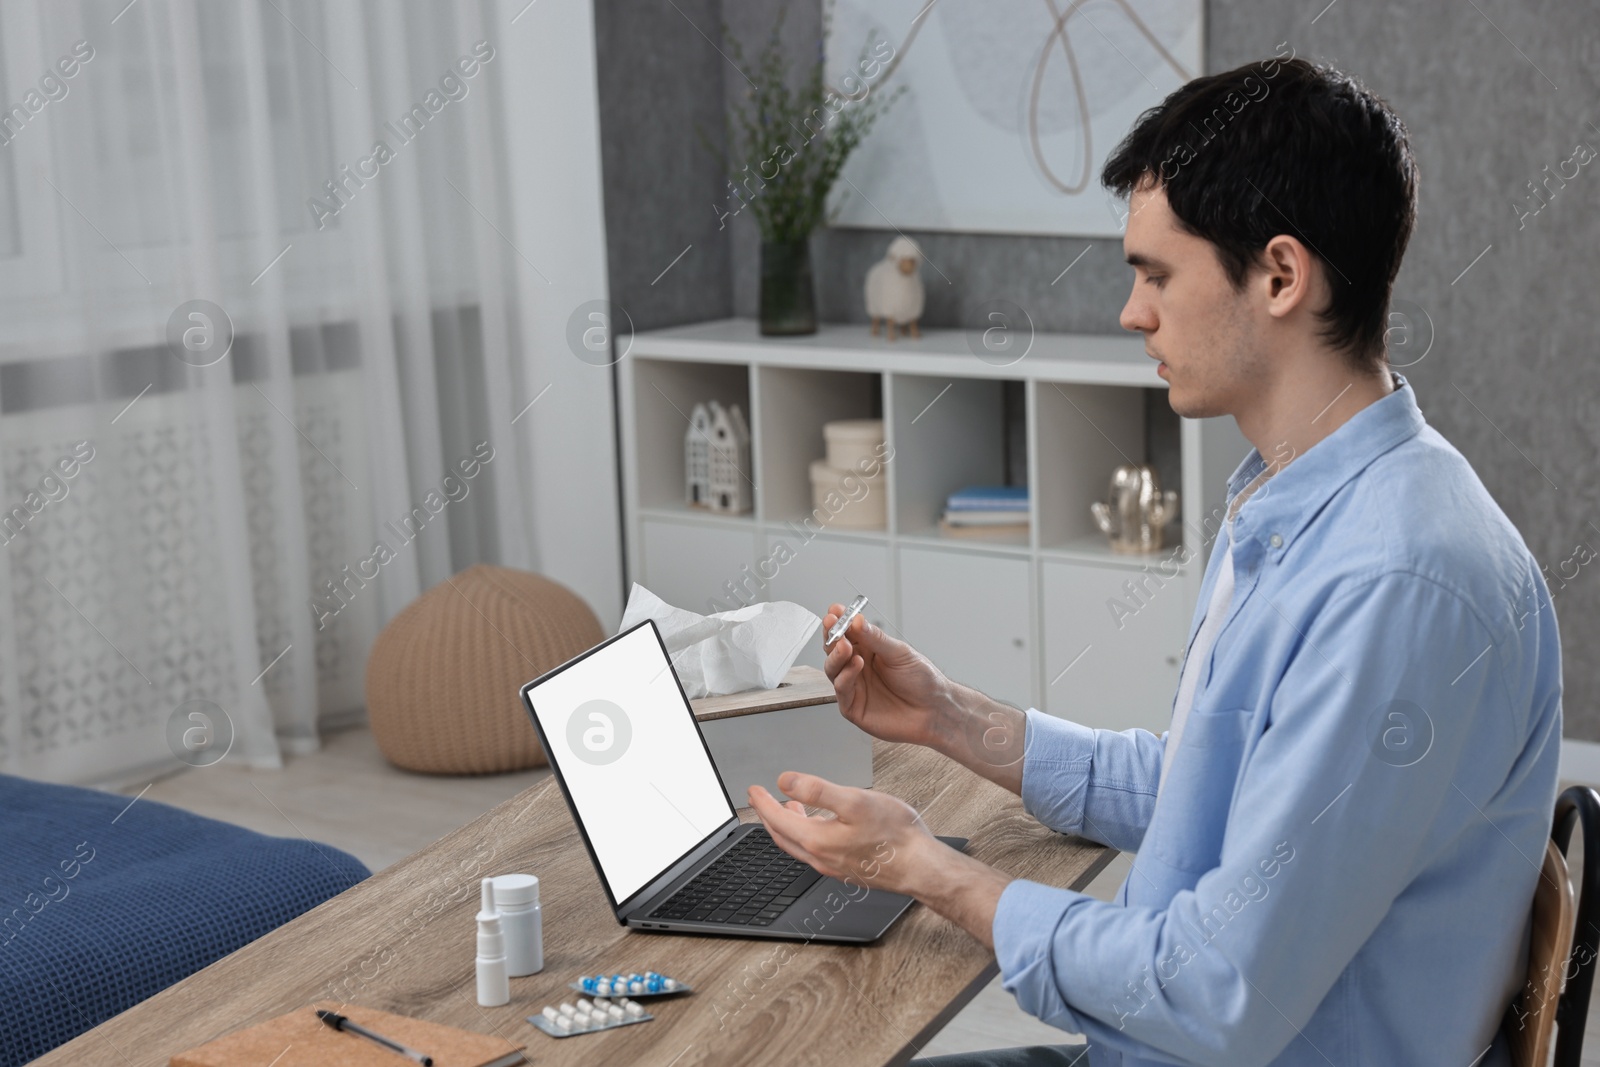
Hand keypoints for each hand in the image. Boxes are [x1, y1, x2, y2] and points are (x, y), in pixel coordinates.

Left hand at [748, 771, 1014, 948]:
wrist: (921, 866)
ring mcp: (833, 865)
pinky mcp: (846, 868)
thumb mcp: (854, 801)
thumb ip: (817, 790)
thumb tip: (785, 781)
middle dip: (768, 815)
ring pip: (798, 844)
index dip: (762, 802)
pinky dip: (806, 834)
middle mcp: (820, 857)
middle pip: (782, 835)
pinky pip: (814, 851)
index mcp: (817, 840)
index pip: (778, 818)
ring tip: (789, 806)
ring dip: (787, 825)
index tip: (753, 789)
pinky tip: (820, 824)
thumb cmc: (895, 835)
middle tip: (761, 799)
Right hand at [822, 602, 949, 748]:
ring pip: (832, 669)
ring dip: (836, 655)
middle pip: (834, 649)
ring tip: (845, 645)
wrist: (935, 710)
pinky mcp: (853, 707)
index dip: (839, 621)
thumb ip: (875, 638)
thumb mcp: (900, 652)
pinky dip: (845, 676)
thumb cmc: (922, 681)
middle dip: (831, 635)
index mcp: (868, 650)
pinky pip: (841, 690)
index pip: (846, 632)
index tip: (835, 610)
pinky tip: (856, 665)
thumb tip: (857, 621)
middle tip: (832, 624)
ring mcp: (854, 687)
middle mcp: (858, 667)